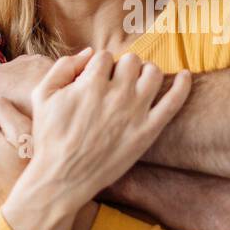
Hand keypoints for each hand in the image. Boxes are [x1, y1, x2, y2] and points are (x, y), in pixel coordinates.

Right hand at [19, 48, 191, 209]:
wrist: (63, 177)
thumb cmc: (50, 137)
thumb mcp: (42, 95)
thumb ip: (63, 66)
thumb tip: (89, 52)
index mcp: (91, 83)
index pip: (105, 56)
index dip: (99, 67)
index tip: (95, 81)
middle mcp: (116, 94)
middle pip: (131, 61)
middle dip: (123, 67)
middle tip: (116, 83)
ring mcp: (135, 113)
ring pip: (153, 73)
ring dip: (147, 72)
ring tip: (138, 82)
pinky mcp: (148, 131)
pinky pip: (174, 102)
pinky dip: (183, 85)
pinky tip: (187, 76)